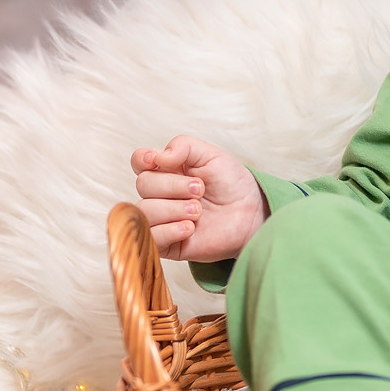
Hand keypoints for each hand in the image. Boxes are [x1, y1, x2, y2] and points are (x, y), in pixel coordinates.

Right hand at [131, 135, 267, 262]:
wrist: (251, 214)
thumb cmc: (231, 185)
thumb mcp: (212, 155)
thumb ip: (184, 146)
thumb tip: (158, 157)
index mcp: (167, 170)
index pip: (139, 162)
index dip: (142, 160)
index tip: (155, 161)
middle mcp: (160, 194)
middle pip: (143, 184)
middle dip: (173, 186)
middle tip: (200, 190)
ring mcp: (162, 219)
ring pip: (145, 211)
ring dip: (173, 209)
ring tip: (198, 211)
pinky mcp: (168, 244)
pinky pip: (151, 238)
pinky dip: (169, 231)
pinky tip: (190, 228)